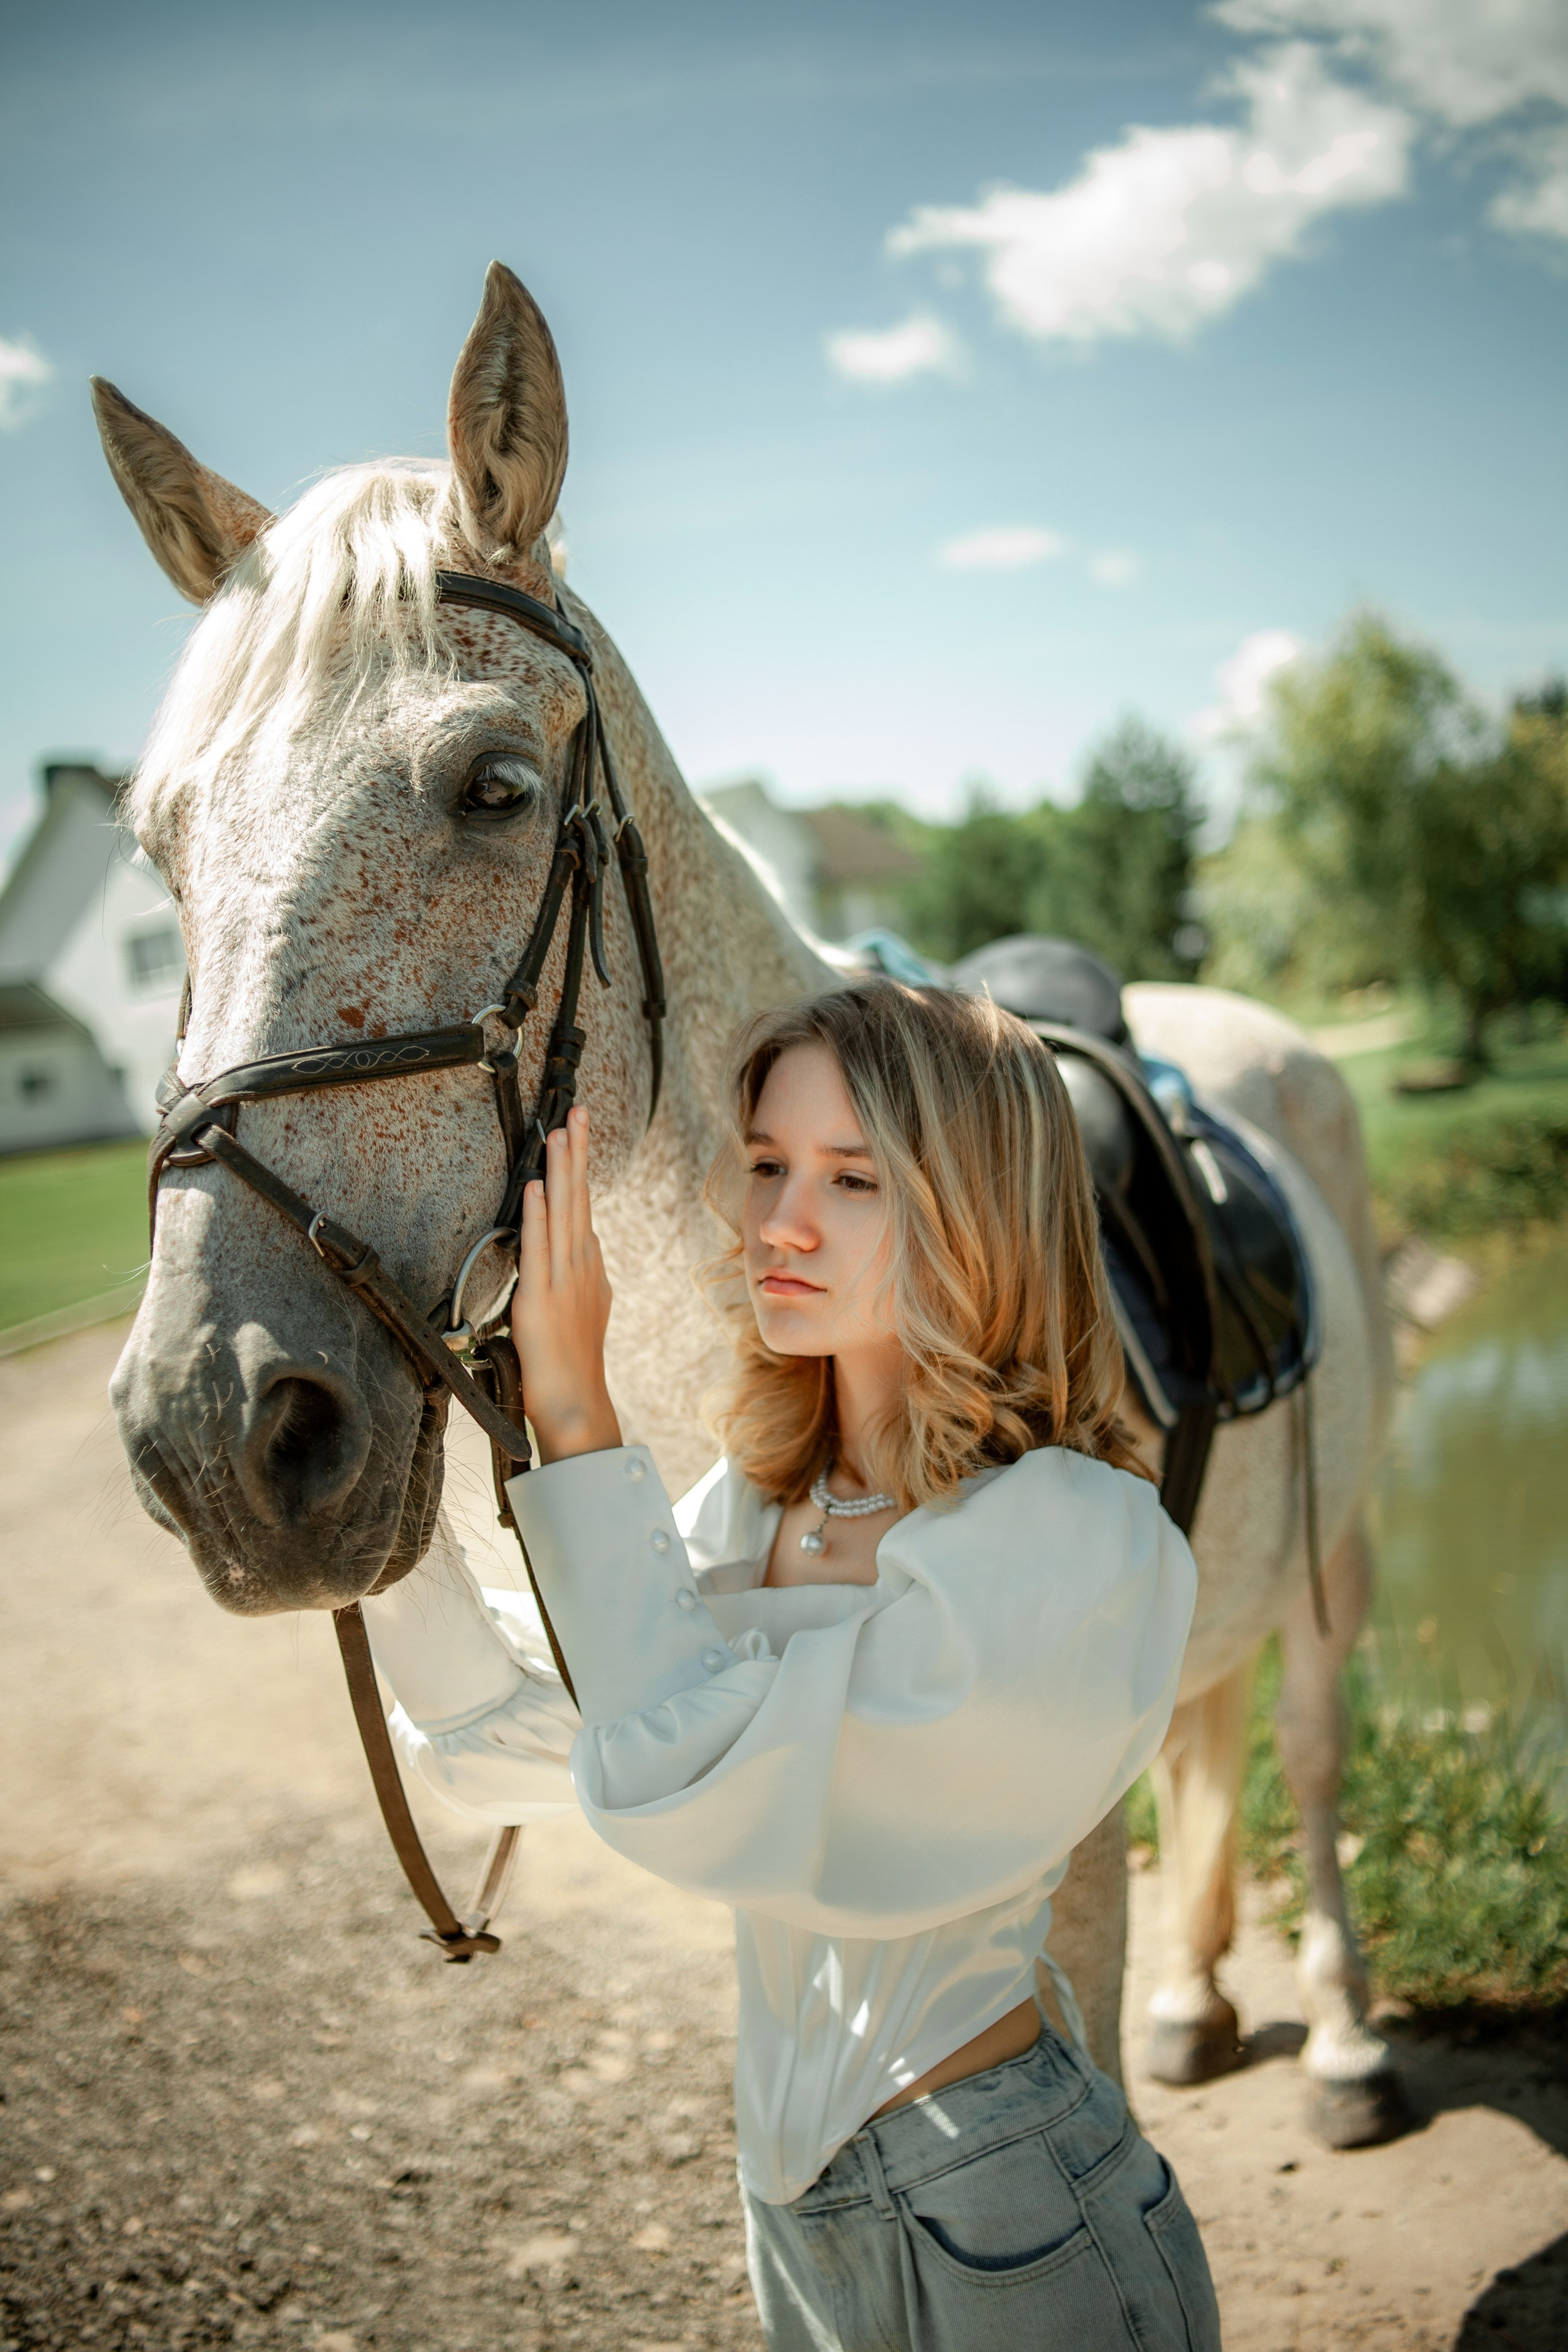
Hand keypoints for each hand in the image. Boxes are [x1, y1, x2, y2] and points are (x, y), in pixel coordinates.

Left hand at [510, 1105, 621, 1462]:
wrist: (575, 1404)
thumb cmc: (571, 1366)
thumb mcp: (583, 1312)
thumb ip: (581, 1278)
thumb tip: (582, 1248)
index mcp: (588, 1269)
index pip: (583, 1207)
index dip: (580, 1167)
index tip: (577, 1130)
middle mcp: (581, 1267)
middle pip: (580, 1199)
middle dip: (578, 1153)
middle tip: (578, 1111)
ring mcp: (564, 1281)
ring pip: (564, 1213)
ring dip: (561, 1170)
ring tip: (560, 1130)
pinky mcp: (542, 1299)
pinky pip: (540, 1248)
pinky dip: (539, 1214)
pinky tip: (537, 1185)